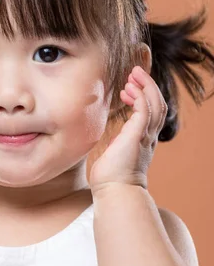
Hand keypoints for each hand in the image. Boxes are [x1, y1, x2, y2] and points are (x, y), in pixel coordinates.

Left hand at [89, 66, 167, 194]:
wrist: (114, 192)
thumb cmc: (109, 179)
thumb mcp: (113, 156)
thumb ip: (116, 146)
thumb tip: (111, 141)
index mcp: (142, 141)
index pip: (149, 114)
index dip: (142, 98)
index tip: (126, 89)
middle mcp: (148, 138)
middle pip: (157, 105)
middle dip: (147, 86)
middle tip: (134, 73)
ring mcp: (145, 136)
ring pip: (155, 104)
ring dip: (145, 86)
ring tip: (133, 74)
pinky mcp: (137, 135)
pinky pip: (145, 110)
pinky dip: (139, 96)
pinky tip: (129, 89)